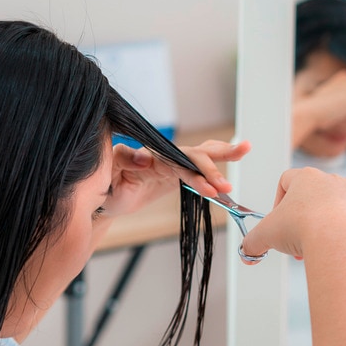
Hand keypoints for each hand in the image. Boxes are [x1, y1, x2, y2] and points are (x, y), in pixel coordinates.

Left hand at [105, 139, 250, 217]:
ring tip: (244, 149)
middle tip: (227, 183)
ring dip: (221, 157)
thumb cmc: (101, 185)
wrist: (101, 196)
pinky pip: (197, 168)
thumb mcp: (105, 174)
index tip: (209, 186)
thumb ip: (124, 161)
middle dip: (212, 166)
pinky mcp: (174, 174)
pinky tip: (232, 164)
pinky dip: (214, 170)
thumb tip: (145, 158)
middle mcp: (162, 156)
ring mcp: (169, 164)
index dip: (194, 172)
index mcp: (147, 156)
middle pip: (192, 155)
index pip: (176, 160)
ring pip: (198, 157)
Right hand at [239, 167, 345, 262]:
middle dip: (303, 220)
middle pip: (312, 197)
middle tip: (297, 241)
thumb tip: (246, 253)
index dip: (278, 203)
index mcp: (305, 177)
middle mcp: (331, 180)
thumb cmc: (302, 229)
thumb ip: (252, 242)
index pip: (286, 181)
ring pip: (335, 207)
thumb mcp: (265, 235)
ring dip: (325, 224)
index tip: (278, 223)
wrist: (338, 240)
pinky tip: (339, 244)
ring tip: (317, 246)